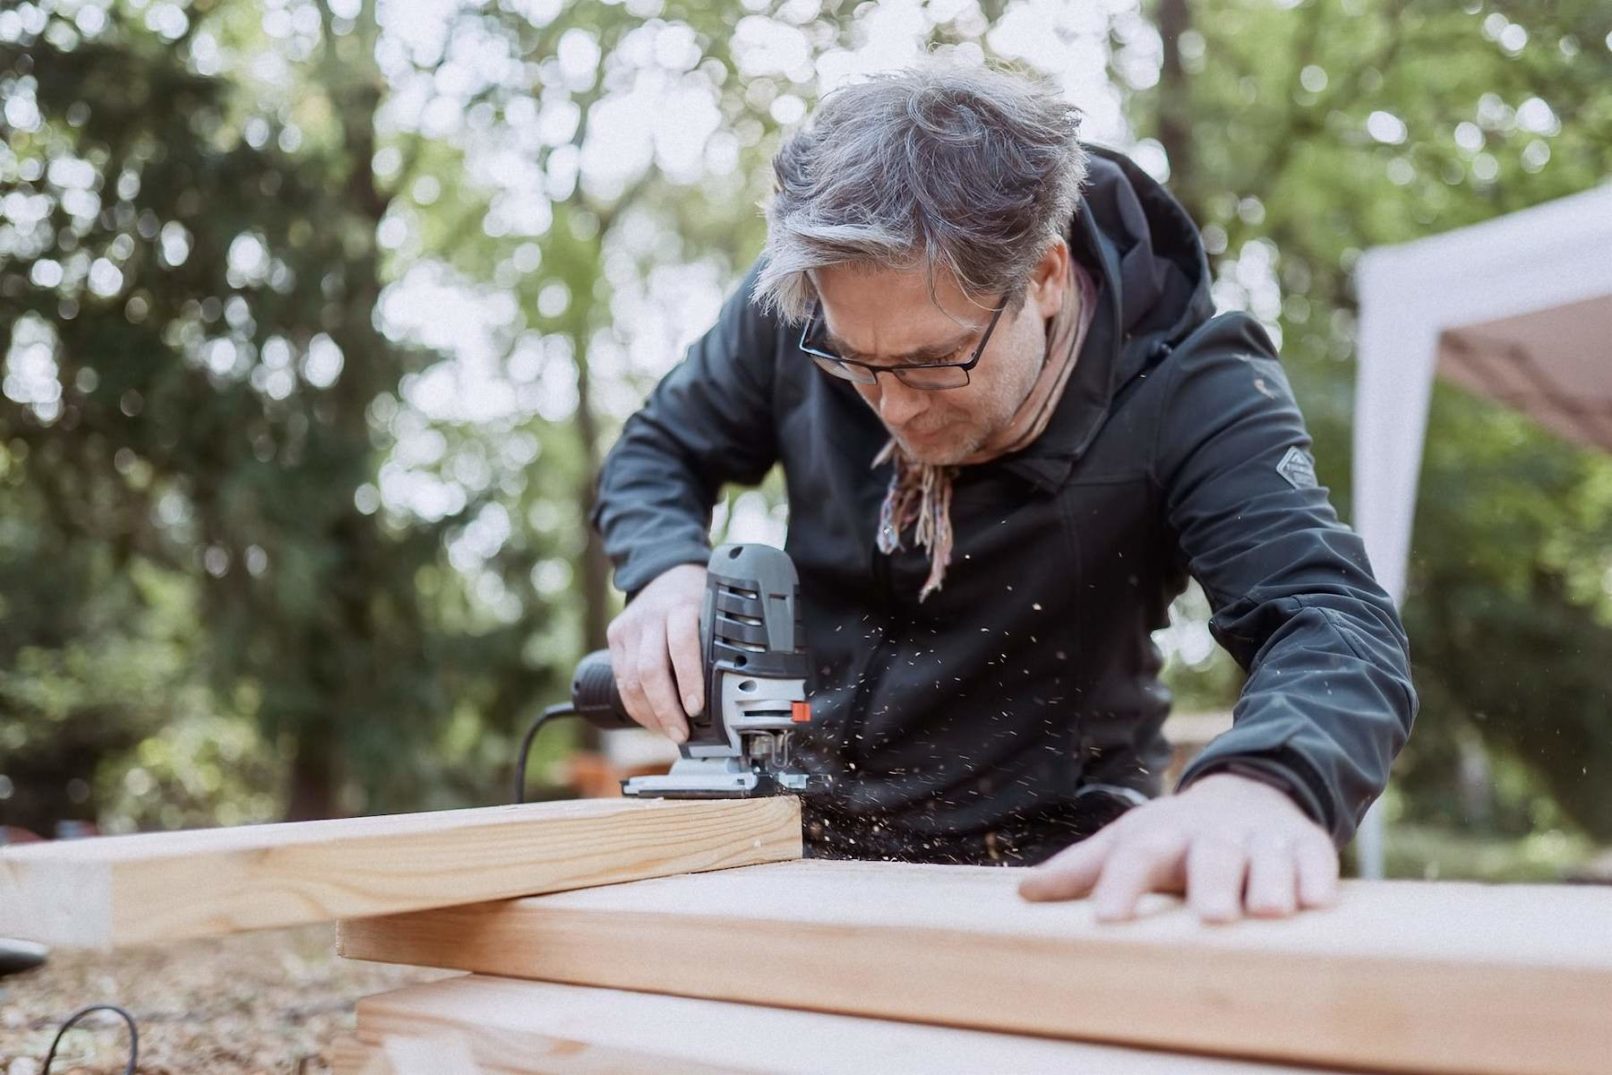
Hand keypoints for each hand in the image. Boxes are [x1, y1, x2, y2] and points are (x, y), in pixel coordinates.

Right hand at [603, 563, 706, 741]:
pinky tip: (651, 719)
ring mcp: (629, 628)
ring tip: (669, 732)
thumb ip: (715, 644)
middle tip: (682, 733)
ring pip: (632, 680)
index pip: (682, 646)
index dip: (689, 680)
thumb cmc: (695, 598)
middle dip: (666, 708)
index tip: (697, 708)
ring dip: (650, 714)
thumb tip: (728, 692)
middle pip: (650, 670)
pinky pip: (621, 680)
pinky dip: (636, 706)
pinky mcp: (615, 637)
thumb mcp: (711, 611)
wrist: (663, 573)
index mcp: (680, 606)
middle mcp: (650, 617)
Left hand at [1017, 772, 1338, 922]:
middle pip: (1210, 854)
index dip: (1122, 883)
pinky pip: (1315, 859)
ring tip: (1268, 910)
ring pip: (1266, 856)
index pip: (1137, 854)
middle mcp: (1212, 834)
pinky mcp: (1306, 845)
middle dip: (1212, 881)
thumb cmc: (1176, 834)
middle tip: (1211, 916)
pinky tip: (1316, 902)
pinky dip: (1316, 878)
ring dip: (1268, 881)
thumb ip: (1081, 868)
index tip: (1107, 919)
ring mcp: (1261, 838)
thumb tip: (1025, 894)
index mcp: (1163, 834)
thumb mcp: (1129, 840)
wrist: (1248, 790)